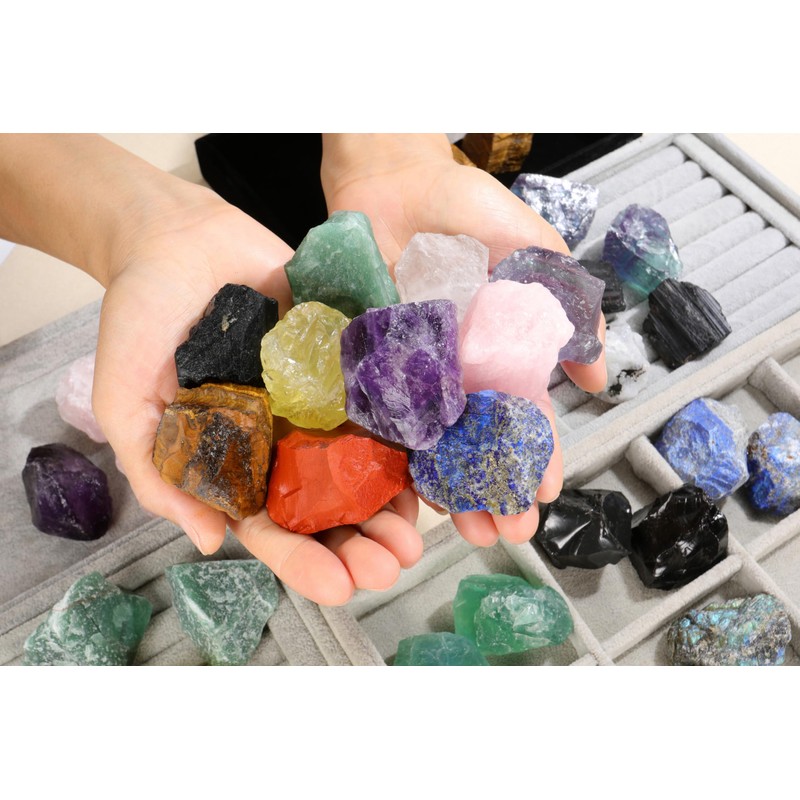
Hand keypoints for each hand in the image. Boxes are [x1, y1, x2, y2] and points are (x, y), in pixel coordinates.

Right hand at [91, 181, 422, 605]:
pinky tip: (430, 465)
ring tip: (416, 536)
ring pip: (361, 465)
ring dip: (391, 505)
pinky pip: (379, 400)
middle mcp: (281, 440)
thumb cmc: (140, 317)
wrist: (176, 238)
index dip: (303, 561)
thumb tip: (208, 542)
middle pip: (327, 507)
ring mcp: (317, 402)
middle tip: (390, 567)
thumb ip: (157, 472)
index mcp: (233, 461)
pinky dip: (406, 435)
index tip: (338, 589)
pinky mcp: (343, 361)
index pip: (271, 527)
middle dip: (360, 542)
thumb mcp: (125, 401)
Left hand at [321, 134, 606, 547]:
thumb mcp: (532, 248)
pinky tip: (407, 492)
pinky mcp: (369, 362)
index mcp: (499, 351)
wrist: (391, 179)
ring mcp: (412, 370)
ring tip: (465, 530)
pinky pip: (381, 413)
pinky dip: (395, 452)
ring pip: (434, 441)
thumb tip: (598, 374)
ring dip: (450, 487)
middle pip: (480, 441)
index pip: (525, 415)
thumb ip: (568, 303)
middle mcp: (458, 370)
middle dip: (496, 488)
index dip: (539, 456)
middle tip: (508, 533)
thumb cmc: (465, 205)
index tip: (548, 495)